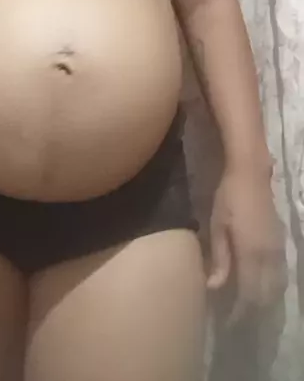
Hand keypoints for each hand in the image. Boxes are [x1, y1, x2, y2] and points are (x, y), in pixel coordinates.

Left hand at [207, 167, 286, 322]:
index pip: (250, 294)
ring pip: (277, 287)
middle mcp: (270, 257)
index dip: (240, 312)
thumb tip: (214, 288)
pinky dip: (271, 287)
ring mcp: (279, 249)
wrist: (251, 173)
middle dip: (252, 311)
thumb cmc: (228, 198)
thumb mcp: (217, 226)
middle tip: (236, 319)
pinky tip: (259, 286)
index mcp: (253, 254)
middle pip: (266, 295)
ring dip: (263, 300)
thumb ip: (219, 259)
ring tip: (247, 308)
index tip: (227, 323)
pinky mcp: (281, 242)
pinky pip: (280, 274)